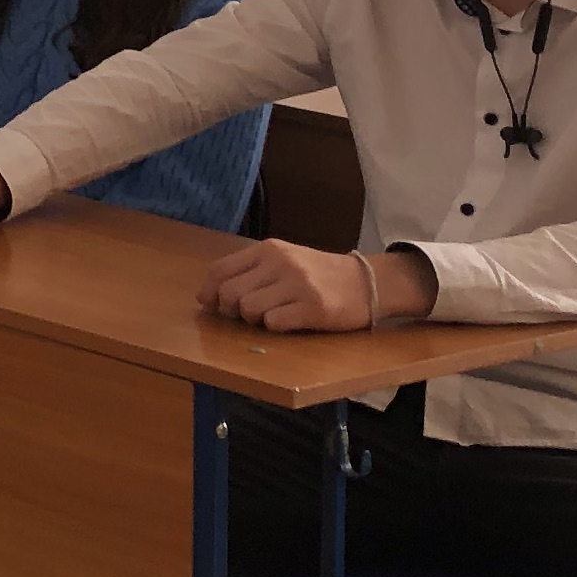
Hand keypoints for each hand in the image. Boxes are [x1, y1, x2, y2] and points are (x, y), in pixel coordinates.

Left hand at [203, 240, 378, 333]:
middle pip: (229, 293)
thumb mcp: (283, 260)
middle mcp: (280, 263)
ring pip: (249, 309)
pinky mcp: (313, 307)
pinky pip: (274, 323)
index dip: (208, 292)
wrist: (368, 281)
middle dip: (231, 310)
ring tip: (272, 315)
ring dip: (254, 320)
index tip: (210, 305)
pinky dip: (275, 327)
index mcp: (268, 249)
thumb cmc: (318, 274)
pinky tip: (290, 321)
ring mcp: (298, 284)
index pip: (220, 270)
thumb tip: (208, 297)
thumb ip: (249, 272)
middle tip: (246, 314)